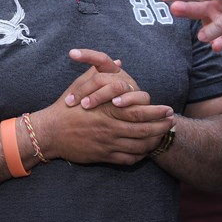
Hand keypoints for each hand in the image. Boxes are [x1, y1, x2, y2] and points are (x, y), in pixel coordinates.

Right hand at [28, 49, 174, 164]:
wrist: (50, 132)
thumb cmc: (66, 107)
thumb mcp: (82, 85)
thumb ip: (101, 73)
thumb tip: (119, 62)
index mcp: (107, 110)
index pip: (139, 112)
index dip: (157, 112)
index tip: (168, 109)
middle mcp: (110, 128)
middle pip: (144, 130)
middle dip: (161, 126)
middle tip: (172, 122)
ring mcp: (108, 144)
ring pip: (139, 146)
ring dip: (154, 141)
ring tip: (163, 135)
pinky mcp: (103, 156)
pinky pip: (128, 159)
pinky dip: (140, 155)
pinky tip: (146, 150)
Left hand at [63, 48, 147, 109]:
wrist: (136, 119)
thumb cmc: (110, 106)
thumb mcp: (96, 93)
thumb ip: (86, 81)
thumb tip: (73, 61)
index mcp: (111, 71)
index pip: (100, 58)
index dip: (87, 55)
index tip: (71, 53)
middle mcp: (122, 76)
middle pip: (102, 77)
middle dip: (84, 89)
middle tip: (70, 101)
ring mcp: (133, 87)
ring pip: (116, 86)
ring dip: (99, 96)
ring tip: (85, 105)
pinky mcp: (143, 99)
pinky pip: (136, 96)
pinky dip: (125, 100)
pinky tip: (115, 104)